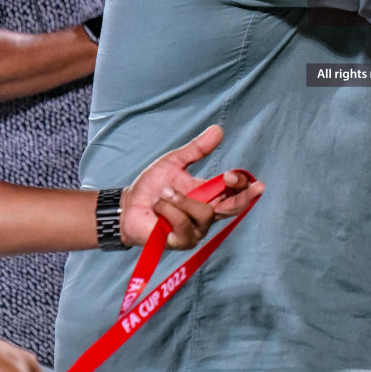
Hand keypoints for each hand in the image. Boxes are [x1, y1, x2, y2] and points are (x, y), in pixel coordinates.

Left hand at [120, 124, 263, 249]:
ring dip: (180, 199)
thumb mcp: (174, 162)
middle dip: (240, 196)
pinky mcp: (182, 241)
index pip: (236, 193)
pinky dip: (168, 210)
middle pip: (234, 208)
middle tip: (230, 178)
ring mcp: (197, 230)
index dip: (242, 185)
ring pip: (204, 213)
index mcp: (210, 195)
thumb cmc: (152, 186)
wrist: (128, 205)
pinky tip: (157, 206)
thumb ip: (197, 149)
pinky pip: (183, 223)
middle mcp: (208, 214)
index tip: (232, 175)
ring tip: (162, 193)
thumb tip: (218, 130)